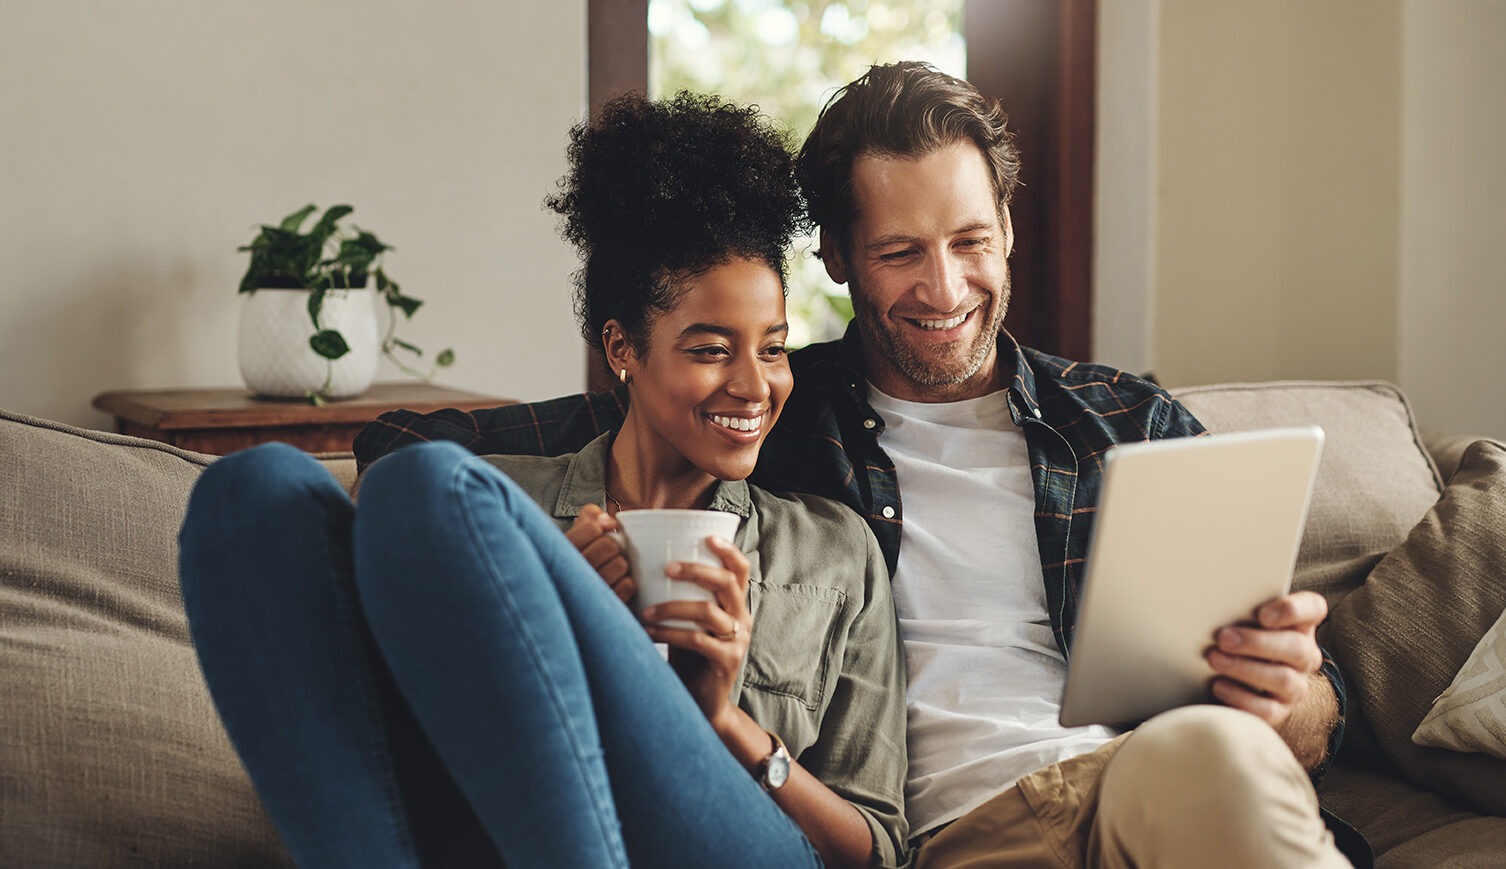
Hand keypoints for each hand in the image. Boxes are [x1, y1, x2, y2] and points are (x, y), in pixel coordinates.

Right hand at [564, 504, 633, 601]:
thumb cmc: (577, 562)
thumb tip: (609, 521)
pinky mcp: (603, 605)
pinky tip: (614, 584)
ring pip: (620, 565)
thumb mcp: (575, 534)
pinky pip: (627, 585)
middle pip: (610, 545)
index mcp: (561, 551)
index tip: (599, 533)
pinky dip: (626, 583)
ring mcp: (587, 592)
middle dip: (613, 547)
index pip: (592, 528)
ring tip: (609, 569)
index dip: (601, 528)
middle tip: (606, 554)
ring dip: (620, 565)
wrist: (570, 602)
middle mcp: (570, 573)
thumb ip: (589, 517)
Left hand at [641, 535, 752, 728]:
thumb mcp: (689, 621)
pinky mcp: (727, 661)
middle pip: (727, 582)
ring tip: (646, 610)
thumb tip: (644, 564)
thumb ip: (680, 597)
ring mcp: (737, 640)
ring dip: (673, 607)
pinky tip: (649, 631)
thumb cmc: (689, 655)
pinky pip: (698, 640)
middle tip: (666, 568)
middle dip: (695, 570)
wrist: (702, 702)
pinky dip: (670, 633)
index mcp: (735, 603)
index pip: (740, 568)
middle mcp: (742, 618)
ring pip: (708, 612)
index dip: (728, 549)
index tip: (707, 536)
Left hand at [1205, 590, 1326, 727]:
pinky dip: (1241, 697)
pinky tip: (1218, 685)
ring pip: (1283, 679)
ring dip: (1245, 668)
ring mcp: (1295, 684)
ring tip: (1214, 659)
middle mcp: (1304, 654)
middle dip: (1257, 643)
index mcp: (1299, 623)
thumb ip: (1238, 607)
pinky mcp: (1280, 710)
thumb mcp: (1241, 617)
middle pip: (1296, 647)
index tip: (1262, 614)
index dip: (1292, 610)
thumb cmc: (1237, 633)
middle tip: (1223, 638)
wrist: (1234, 676)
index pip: (1313, 608)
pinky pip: (1268, 709)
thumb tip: (1211, 600)